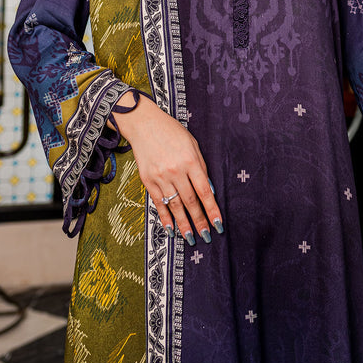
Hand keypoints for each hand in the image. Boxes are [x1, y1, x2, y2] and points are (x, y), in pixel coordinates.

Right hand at [112, 92, 222, 244]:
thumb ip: (201, 167)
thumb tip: (208, 191)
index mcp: (190, 161)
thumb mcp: (193, 144)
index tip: (219, 224)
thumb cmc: (172, 132)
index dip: (212, 210)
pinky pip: (158, 203)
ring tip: (190, 238)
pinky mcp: (147, 180)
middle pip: (190, 202)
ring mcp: (160, 177)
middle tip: (206, 236)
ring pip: (174, 206)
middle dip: (200, 221)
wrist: (144, 124)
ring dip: (184, 224)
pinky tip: (171, 228)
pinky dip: (165, 217)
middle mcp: (176, 171)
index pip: (205, 191)